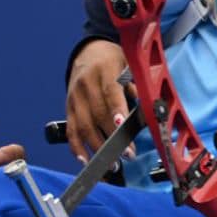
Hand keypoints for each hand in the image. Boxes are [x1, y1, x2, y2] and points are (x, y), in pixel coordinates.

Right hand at [64, 39, 128, 163]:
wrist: (89, 52)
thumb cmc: (115, 62)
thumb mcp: (130, 65)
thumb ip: (138, 87)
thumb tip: (148, 110)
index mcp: (103, 70)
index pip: (109, 92)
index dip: (116, 110)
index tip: (122, 126)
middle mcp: (86, 84)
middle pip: (96, 114)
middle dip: (112, 138)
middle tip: (128, 155)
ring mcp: (74, 97)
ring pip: (83, 127)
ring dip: (97, 148)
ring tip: (112, 165)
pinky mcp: (68, 108)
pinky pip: (70, 131)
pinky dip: (76, 148)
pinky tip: (86, 160)